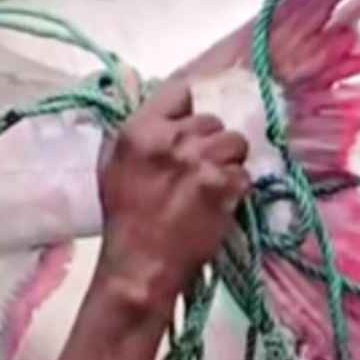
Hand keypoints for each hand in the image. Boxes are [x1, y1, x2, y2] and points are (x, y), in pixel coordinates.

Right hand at [91, 75, 251, 311]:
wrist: (141, 266)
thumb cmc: (125, 220)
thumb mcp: (114, 165)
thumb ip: (139, 133)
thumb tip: (160, 107)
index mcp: (140, 130)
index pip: (180, 93)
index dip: (188, 113)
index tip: (188, 132)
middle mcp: (172, 139)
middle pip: (213, 121)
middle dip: (210, 143)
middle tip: (199, 170)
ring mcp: (201, 161)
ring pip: (235, 143)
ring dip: (229, 163)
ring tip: (213, 186)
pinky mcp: (224, 186)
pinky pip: (245, 174)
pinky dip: (236, 189)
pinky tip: (220, 205)